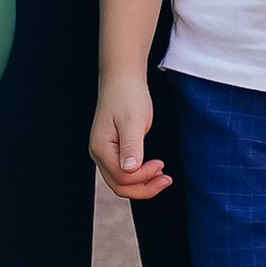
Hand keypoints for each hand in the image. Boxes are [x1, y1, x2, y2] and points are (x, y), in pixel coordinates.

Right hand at [91, 69, 171, 201]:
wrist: (123, 78)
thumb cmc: (128, 95)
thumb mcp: (133, 120)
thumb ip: (131, 146)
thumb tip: (130, 170)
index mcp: (101, 148)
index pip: (123, 177)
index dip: (144, 176)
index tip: (162, 164)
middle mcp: (99, 154)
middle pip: (120, 186)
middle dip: (144, 188)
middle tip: (166, 180)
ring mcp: (104, 153)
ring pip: (121, 182)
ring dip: (143, 184)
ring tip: (163, 177)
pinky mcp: (113, 149)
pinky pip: (124, 172)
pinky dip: (139, 176)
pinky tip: (154, 169)